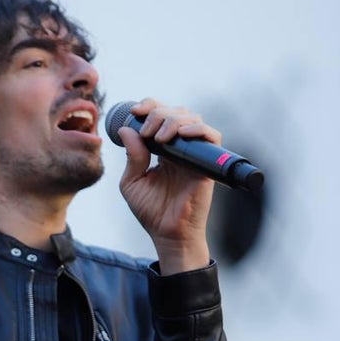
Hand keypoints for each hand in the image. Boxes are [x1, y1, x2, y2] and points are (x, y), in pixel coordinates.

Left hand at [117, 98, 219, 273]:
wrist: (169, 234)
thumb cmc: (151, 212)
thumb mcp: (132, 182)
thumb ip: (132, 156)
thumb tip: (127, 129)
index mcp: (162, 149)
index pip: (160, 115)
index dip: (150, 106)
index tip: (135, 112)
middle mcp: (180, 148)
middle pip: (176, 112)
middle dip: (158, 113)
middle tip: (147, 131)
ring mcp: (195, 154)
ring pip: (192, 119)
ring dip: (173, 120)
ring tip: (159, 137)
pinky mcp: (207, 164)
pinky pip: (212, 136)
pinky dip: (197, 129)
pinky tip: (181, 135)